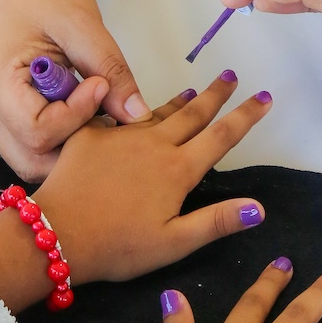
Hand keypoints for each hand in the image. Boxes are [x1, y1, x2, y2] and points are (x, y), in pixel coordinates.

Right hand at [0, 0, 150, 180]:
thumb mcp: (82, 23)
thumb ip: (110, 68)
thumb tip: (138, 115)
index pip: (37, 131)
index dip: (77, 115)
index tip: (100, 84)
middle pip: (30, 160)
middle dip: (74, 149)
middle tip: (104, 115)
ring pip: (32, 160)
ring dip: (70, 149)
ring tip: (97, 116)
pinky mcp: (11, 113)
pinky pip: (35, 144)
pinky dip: (64, 140)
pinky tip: (87, 115)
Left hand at [37, 72, 272, 284]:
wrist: (57, 232)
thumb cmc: (118, 247)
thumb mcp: (173, 243)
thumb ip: (216, 221)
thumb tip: (259, 206)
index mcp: (178, 170)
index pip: (221, 137)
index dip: (246, 116)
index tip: (264, 97)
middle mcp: (154, 145)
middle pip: (193, 114)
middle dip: (216, 95)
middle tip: (231, 75)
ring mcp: (121, 136)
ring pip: (158, 112)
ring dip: (180, 101)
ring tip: (194, 90)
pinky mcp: (90, 134)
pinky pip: (116, 116)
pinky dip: (132, 109)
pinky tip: (133, 109)